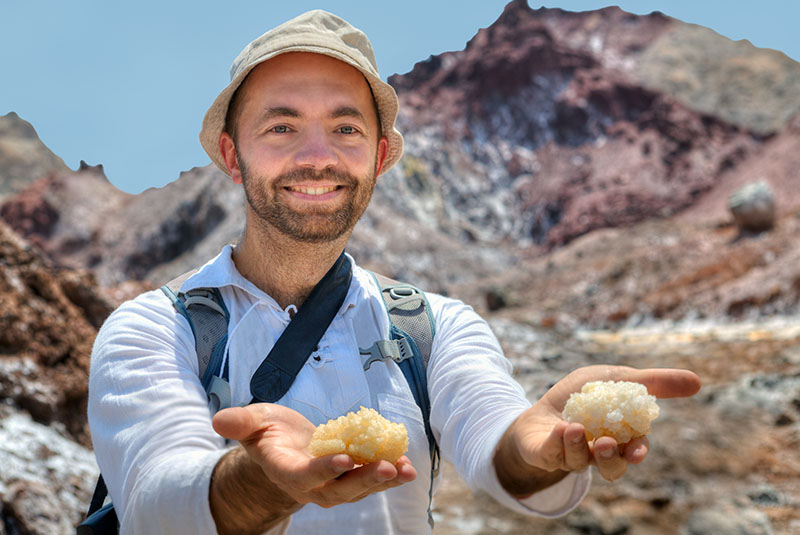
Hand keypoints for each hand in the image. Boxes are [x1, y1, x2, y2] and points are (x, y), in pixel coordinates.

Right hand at [212, 403, 416, 508]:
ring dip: (384, 480)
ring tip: (406, 470)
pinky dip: (391, 475)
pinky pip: (371, 480)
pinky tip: (409, 467)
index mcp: (286, 470)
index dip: (323, 469)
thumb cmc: (268, 432)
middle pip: (339, 489)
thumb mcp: (252, 422)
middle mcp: (311, 485)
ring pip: (359, 488)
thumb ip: (241, 422)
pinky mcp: (350, 477)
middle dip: (364, 480)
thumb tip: (220, 419)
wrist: (284, 447)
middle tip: (387, 467)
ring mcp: (333, 485)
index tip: (343, 459)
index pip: (305, 474)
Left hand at [496, 365, 700, 492]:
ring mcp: (570, 455)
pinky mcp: (546, 453)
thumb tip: (698, 382)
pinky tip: (561, 428)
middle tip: (608, 443)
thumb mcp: (618, 380)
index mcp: (618, 438)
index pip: (634, 450)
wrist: (540, 409)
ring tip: (577, 429)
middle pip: (611, 467)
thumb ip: (654, 383)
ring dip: (579, 447)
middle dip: (611, 459)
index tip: (637, 450)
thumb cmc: (583, 395)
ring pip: (580, 462)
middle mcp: (597, 453)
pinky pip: (552, 453)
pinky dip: (557, 442)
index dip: (637, 451)